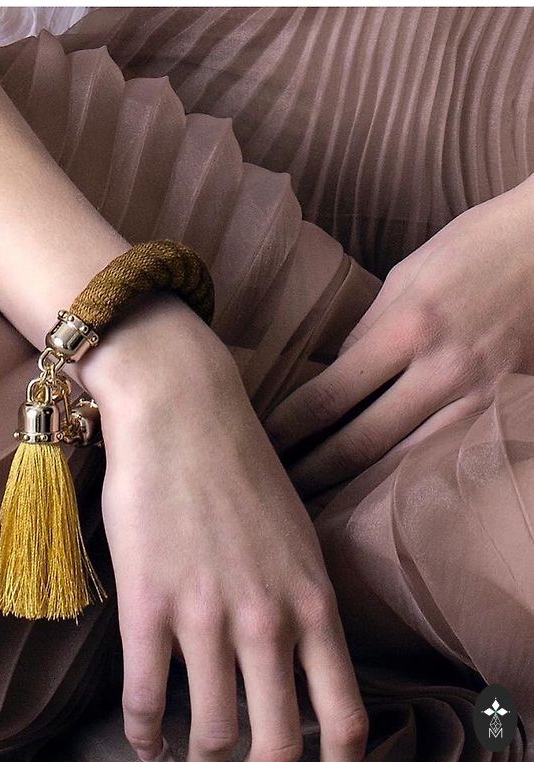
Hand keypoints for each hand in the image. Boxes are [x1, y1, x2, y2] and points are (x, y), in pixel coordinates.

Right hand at [74, 293, 368, 761]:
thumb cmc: (240, 463)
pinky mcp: (148, 603)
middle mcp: (268, 618)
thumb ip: (303, 595)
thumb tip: (298, 654)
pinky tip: (145, 738)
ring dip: (200, 760)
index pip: (346, 719)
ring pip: (212, 735)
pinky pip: (146, 698)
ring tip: (190, 758)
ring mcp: (206, 614)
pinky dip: (144, 733)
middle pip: (278, 748)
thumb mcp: (297, 531)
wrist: (183, 409)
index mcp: (313, 600)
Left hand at [268, 176, 533, 495]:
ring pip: (405, 464)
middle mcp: (444, 372)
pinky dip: (407, 479)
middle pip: (362, 443)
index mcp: (409, 328)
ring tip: (318, 505)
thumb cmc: (472, 250)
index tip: (261, 443)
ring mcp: (480, 398)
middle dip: (313, 473)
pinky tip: (380, 495)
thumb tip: (335, 379)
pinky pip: (446, 457)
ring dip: (357, 489)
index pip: (331, 395)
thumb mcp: (405, 278)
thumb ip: (367, 334)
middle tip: (278, 491)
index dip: (290, 428)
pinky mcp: (505, 411)